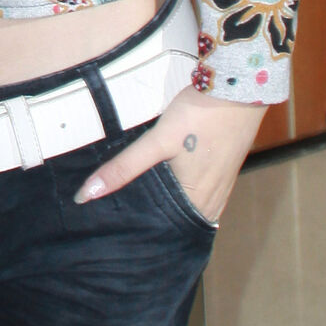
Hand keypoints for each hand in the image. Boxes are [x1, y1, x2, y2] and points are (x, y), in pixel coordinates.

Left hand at [73, 88, 265, 222]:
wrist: (239, 90)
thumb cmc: (199, 116)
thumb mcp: (157, 141)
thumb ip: (123, 168)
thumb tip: (86, 195)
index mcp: (196, 202)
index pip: (165, 232)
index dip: (142, 234)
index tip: (119, 236)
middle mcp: (212, 203)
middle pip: (179, 224)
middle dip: (156, 225)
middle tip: (124, 225)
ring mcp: (223, 188)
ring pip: (192, 211)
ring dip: (173, 212)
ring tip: (144, 211)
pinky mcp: (227, 173)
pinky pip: (204, 197)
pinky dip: (187, 198)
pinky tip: (174, 190)